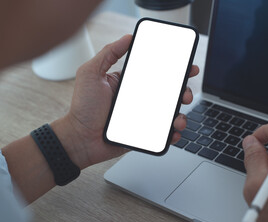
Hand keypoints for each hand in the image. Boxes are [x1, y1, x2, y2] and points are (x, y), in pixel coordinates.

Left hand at [52, 35, 198, 168]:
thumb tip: (127, 37)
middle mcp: (140, 99)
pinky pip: (163, 133)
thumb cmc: (83, 107)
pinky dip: (173, 133)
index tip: (187, 67)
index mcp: (130, 83)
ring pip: (170, 113)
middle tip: (185, 94)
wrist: (80, 139)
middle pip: (169, 93)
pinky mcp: (144, 133)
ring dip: (180, 115)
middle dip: (183, 91)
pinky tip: (173, 132)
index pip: (157, 73)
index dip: (175, 69)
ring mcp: (143, 117)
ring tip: (177, 119)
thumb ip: (108, 53)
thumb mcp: (91, 73)